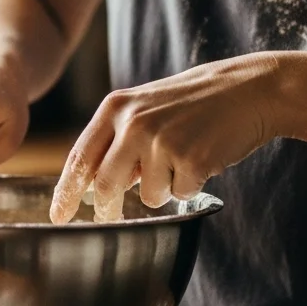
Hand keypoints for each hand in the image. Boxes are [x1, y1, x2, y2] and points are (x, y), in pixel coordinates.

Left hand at [50, 53, 280, 222]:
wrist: (248, 90)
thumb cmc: (194, 102)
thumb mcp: (145, 108)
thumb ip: (117, 140)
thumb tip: (94, 186)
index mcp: (115, 108)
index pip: (80, 157)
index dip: (66, 191)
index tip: (58, 216)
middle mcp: (133, 124)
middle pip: (105, 185)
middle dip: (108, 206)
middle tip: (112, 213)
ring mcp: (162, 142)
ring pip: (147, 196)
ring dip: (163, 188)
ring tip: (182, 156)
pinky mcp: (191, 161)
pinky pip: (180, 194)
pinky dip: (190, 185)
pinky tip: (203, 157)